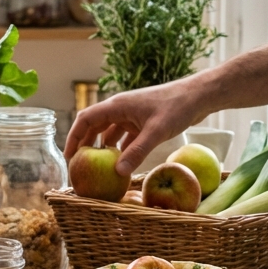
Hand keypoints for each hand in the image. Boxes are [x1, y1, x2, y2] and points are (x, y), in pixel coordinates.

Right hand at [64, 78, 210, 175]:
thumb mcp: (156, 132)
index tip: (69, 156)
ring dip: (102, 148)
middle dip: (85, 145)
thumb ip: (137, 152)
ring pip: (109, 131)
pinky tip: (121, 162)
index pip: (85, 119)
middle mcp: (120, 108)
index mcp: (117, 105)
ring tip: (97, 167)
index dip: (74, 137)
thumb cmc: (177, 107)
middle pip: (94, 126)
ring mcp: (131, 114)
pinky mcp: (142, 121)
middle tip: (80, 165)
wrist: (198, 96)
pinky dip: (120, 148)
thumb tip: (118, 173)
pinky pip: (124, 135)